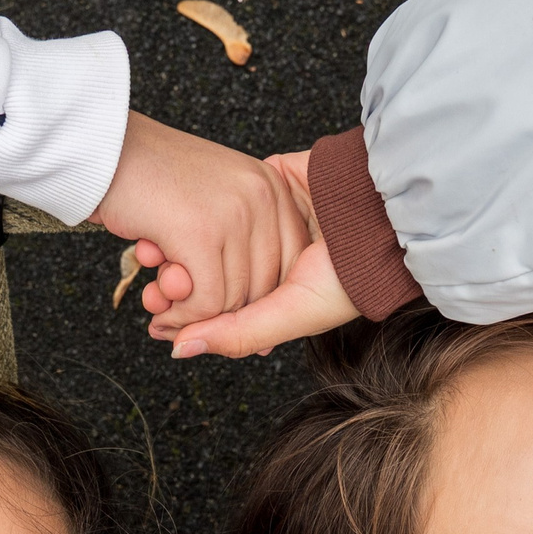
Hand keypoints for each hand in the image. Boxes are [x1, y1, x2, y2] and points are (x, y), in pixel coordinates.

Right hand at [94, 113, 309, 334]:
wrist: (105, 152)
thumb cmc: (151, 180)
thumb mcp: (214, 201)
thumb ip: (239, 242)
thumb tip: (251, 309)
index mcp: (273, 187)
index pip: (291, 263)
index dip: (262, 300)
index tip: (229, 316)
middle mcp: (264, 197)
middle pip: (265, 286)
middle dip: (224, 315)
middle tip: (186, 320)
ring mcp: (234, 214)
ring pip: (233, 299)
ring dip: (196, 318)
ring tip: (164, 311)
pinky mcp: (200, 233)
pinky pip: (205, 301)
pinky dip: (182, 315)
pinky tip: (159, 308)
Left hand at [154, 151, 358, 358]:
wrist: (380, 209)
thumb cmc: (351, 272)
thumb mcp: (293, 313)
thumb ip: (238, 332)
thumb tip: (179, 349)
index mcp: (269, 297)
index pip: (213, 310)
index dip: (182, 316)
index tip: (155, 321)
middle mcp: (261, 262)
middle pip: (202, 273)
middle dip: (173, 282)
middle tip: (152, 290)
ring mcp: (260, 221)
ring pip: (202, 235)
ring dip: (175, 244)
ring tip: (153, 253)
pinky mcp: (263, 184)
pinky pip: (218, 197)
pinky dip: (195, 208)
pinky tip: (173, 221)